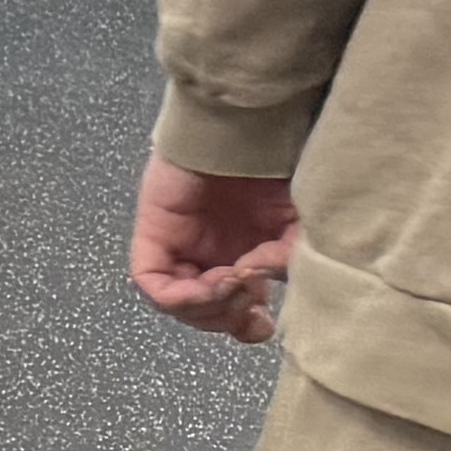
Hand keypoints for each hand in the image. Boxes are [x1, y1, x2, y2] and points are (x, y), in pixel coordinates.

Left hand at [129, 161, 300, 342]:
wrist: (247, 124)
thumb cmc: (276, 163)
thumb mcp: (297, 222)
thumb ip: (286, 260)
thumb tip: (260, 282)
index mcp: (241, 252)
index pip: (231, 306)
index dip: (244, 325)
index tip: (265, 326)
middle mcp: (208, 252)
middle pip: (205, 311)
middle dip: (230, 319)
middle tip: (254, 307)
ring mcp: (179, 244)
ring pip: (179, 304)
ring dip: (211, 308)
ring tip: (237, 283)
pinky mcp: (153, 233)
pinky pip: (153, 283)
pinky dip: (183, 296)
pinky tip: (215, 282)